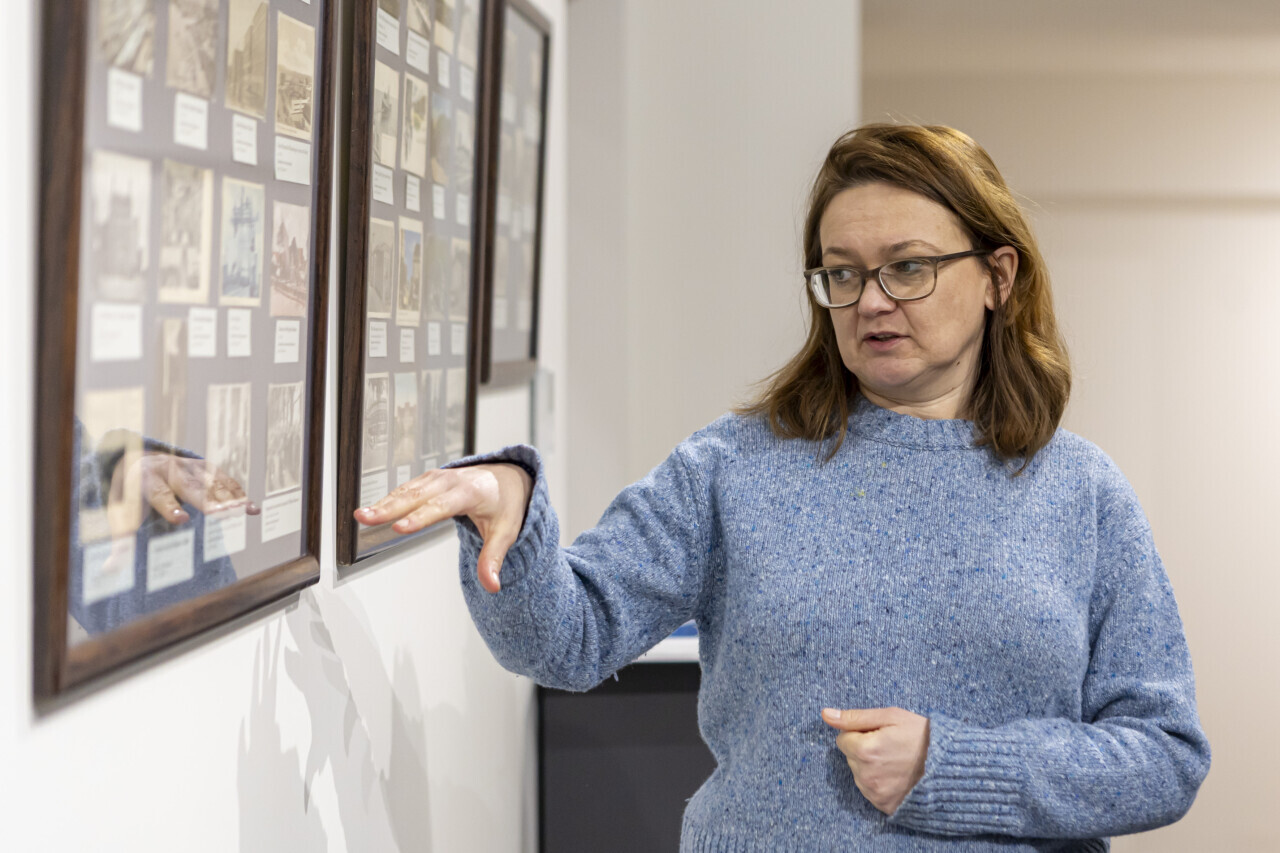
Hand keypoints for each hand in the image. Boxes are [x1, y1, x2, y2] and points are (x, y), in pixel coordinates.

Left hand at [108, 450, 258, 537]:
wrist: (138, 461)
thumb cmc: (131, 496)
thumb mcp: (121, 515)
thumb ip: (120, 542)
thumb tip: (109, 569)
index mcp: (145, 479)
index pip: (158, 494)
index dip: (169, 507)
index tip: (181, 520)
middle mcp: (168, 469)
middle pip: (189, 487)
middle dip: (206, 501)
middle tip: (221, 514)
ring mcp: (188, 466)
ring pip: (211, 482)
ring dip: (230, 498)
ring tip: (246, 511)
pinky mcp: (204, 467)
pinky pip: (223, 480)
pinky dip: (238, 493)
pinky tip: (251, 508)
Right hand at [353, 463, 532, 593]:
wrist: (507, 479)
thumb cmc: (505, 504)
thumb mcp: (506, 532)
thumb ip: (493, 558)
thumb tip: (492, 585)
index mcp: (471, 492)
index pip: (442, 506)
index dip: (420, 517)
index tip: (400, 528)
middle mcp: (451, 481)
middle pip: (417, 495)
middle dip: (390, 507)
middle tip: (366, 519)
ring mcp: (438, 478)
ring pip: (408, 490)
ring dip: (383, 503)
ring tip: (361, 516)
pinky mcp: (429, 480)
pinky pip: (407, 489)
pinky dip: (389, 499)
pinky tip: (373, 511)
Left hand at [822, 706, 929, 814]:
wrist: (951, 766)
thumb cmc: (922, 736)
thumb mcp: (890, 717)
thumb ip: (855, 717)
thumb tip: (826, 714)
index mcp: (865, 750)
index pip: (843, 739)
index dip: (861, 733)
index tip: (880, 734)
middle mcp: (866, 775)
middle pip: (851, 757)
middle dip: (864, 750)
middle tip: (890, 746)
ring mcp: (876, 793)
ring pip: (859, 774)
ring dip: (870, 767)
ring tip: (896, 761)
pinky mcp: (885, 806)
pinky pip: (870, 791)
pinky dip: (879, 782)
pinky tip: (897, 775)